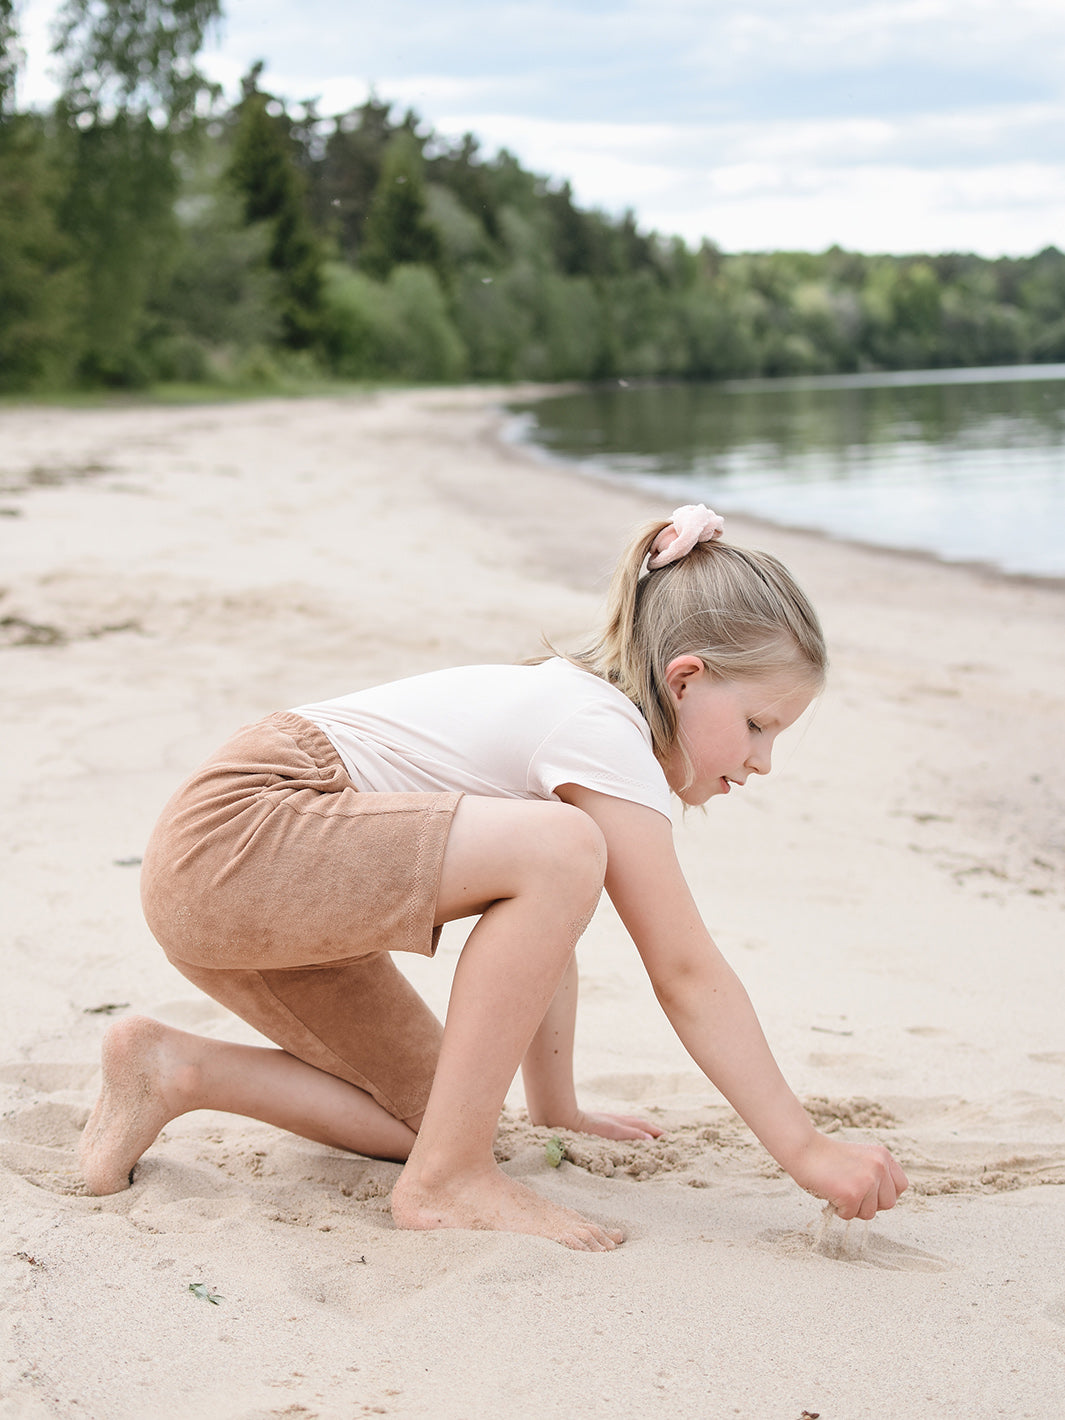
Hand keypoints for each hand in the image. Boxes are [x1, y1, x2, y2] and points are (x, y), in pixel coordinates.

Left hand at [569, 1109, 663, 1142]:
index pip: (641, 1126)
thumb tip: (650, 1139)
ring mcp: (605, 1121)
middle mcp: (614, 1120)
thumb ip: (630, 1134)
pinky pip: (617, 1125)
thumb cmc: (586, 1126)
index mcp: (619, 1123)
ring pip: (626, 1123)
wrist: (563, 1118)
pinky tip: (621, 1133)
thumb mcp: (611, 1131)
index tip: (666, 1137)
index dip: (654, 1131)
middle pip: (636, 1123)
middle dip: (649, 1128)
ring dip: (638, 1127)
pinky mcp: (596, 1123)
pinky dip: (626, 1128)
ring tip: (646, 1133)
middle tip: (661, 1135)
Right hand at [787, 1132, 908, 1220]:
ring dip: (853, 1208)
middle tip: (850, 1192)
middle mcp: (879, 1167)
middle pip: (888, 1203)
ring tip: (838, 1189)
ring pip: (869, 1213)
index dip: (884, 1193)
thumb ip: (875, 1174)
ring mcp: (867, 1180)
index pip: (901, 1186)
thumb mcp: (861, 1159)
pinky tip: (830, 1192)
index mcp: (883, 1156)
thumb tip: (882, 1201)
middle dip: (869, 1204)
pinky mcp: (852, 1194)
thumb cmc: (827, 1157)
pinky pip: (850, 1215)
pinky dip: (838, 1210)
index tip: (868, 1191)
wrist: (803, 1148)